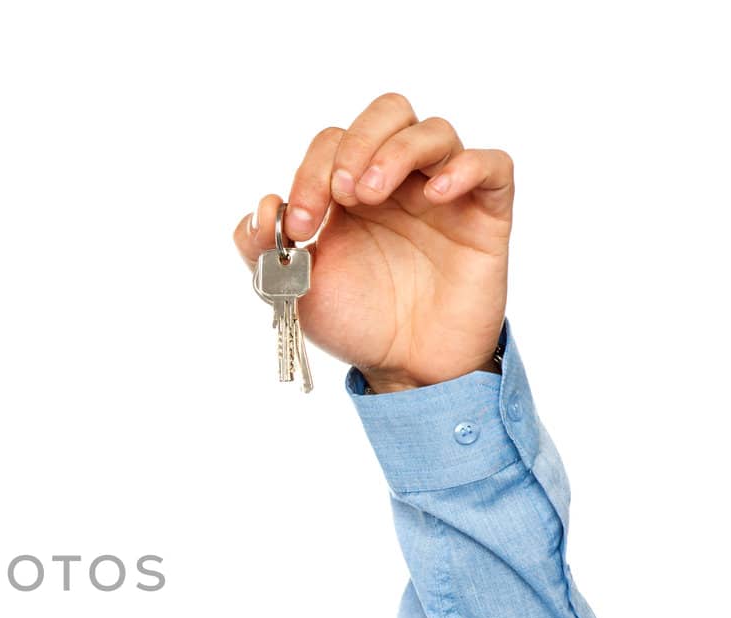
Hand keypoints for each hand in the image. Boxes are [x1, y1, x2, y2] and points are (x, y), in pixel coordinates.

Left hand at [232, 92, 512, 391]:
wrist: (405, 367)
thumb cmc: (357, 322)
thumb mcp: (293, 289)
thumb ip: (263, 250)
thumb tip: (262, 208)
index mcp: (351, 191)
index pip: (334, 142)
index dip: (311, 171)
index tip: (300, 224)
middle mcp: (399, 182)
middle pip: (388, 112)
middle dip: (357, 143)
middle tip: (341, 193)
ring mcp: (443, 194)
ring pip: (435, 131)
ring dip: (397, 151)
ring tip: (372, 193)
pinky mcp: (485, 214)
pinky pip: (493, 166)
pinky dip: (467, 167)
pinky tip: (436, 194)